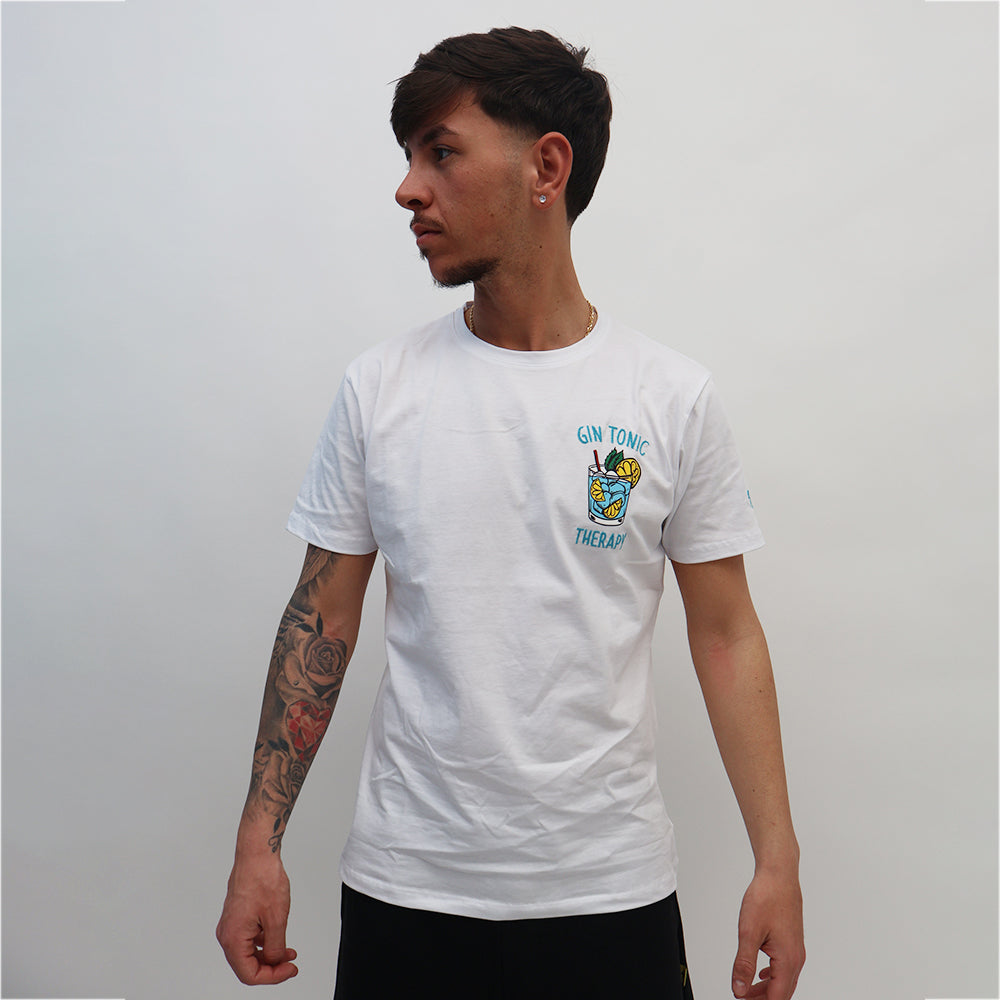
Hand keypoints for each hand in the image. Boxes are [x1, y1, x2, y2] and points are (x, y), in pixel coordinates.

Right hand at [216, 851, 298, 984]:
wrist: (257, 854)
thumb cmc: (263, 879)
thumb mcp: (276, 919)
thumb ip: (275, 947)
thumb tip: (276, 961)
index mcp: (233, 938)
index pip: (249, 974)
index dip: (272, 977)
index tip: (289, 970)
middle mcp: (227, 934)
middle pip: (247, 965)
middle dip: (271, 967)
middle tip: (290, 964)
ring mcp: (231, 924)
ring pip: (248, 952)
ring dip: (268, 955)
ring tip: (288, 951)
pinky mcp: (237, 916)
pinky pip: (248, 938)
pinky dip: (263, 942)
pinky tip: (278, 937)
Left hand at [731, 869, 804, 999]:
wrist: (778, 875)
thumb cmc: (767, 897)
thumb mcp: (748, 932)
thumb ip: (744, 964)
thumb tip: (739, 990)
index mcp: (788, 960)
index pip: (776, 998)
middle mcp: (796, 958)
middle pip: (782, 993)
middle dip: (762, 999)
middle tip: (742, 997)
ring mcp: (796, 950)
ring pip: (783, 980)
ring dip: (766, 989)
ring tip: (747, 990)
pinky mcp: (792, 941)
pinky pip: (784, 967)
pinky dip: (771, 976)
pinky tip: (761, 973)